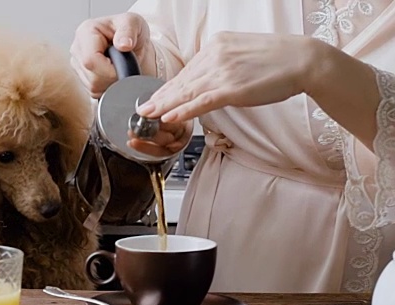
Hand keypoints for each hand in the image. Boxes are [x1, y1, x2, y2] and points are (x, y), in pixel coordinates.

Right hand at [70, 13, 153, 97]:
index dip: (108, 70)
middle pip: (92, 77)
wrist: (134, 45)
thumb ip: (129, 31)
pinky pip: (94, 92)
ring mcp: (77, 65)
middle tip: (125, 66)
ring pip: (93, 87)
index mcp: (86, 31)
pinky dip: (108, 88)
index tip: (123, 68)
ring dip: (112, 83)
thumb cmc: (131, 32)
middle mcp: (77, 48)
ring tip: (119, 68)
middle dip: (113, 77)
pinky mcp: (82, 78)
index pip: (90, 60)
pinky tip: (113, 75)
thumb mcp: (134, 23)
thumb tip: (123, 44)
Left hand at [129, 32, 319, 155]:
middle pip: (182, 81)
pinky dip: (183, 110)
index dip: (169, 87)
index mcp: (216, 45)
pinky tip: (170, 117)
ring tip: (148, 115)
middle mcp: (215, 54)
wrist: (304, 60)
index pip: (187, 70)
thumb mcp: (242, 53)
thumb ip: (222, 63)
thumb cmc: (277, 60)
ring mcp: (222, 71)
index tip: (156, 97)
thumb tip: (208, 78)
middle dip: (160, 97)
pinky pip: (201, 101)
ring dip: (165, 106)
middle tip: (142, 108)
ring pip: (186, 92)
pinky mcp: (232, 88)